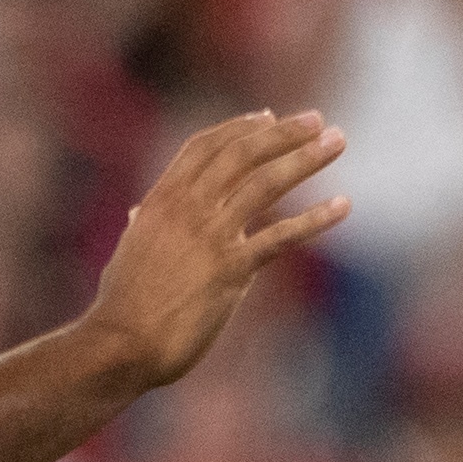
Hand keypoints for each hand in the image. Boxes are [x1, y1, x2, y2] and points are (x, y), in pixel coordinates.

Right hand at [86, 113, 352, 386]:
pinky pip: (282, 235)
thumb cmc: (123, 305)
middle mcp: (185, 210)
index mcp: (159, 202)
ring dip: (306, 159)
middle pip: (240, 154)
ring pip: (265, 183)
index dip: (238, 129)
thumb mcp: (130, 252)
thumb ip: (143, 227)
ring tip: (338, 141)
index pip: (203, 148)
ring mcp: (209, 237)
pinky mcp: (231, 269)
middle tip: (317, 120)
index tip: (268, 116)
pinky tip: (343, 205)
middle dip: (282, 133)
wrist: (120, 345)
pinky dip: (316, 218)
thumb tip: (140, 213)